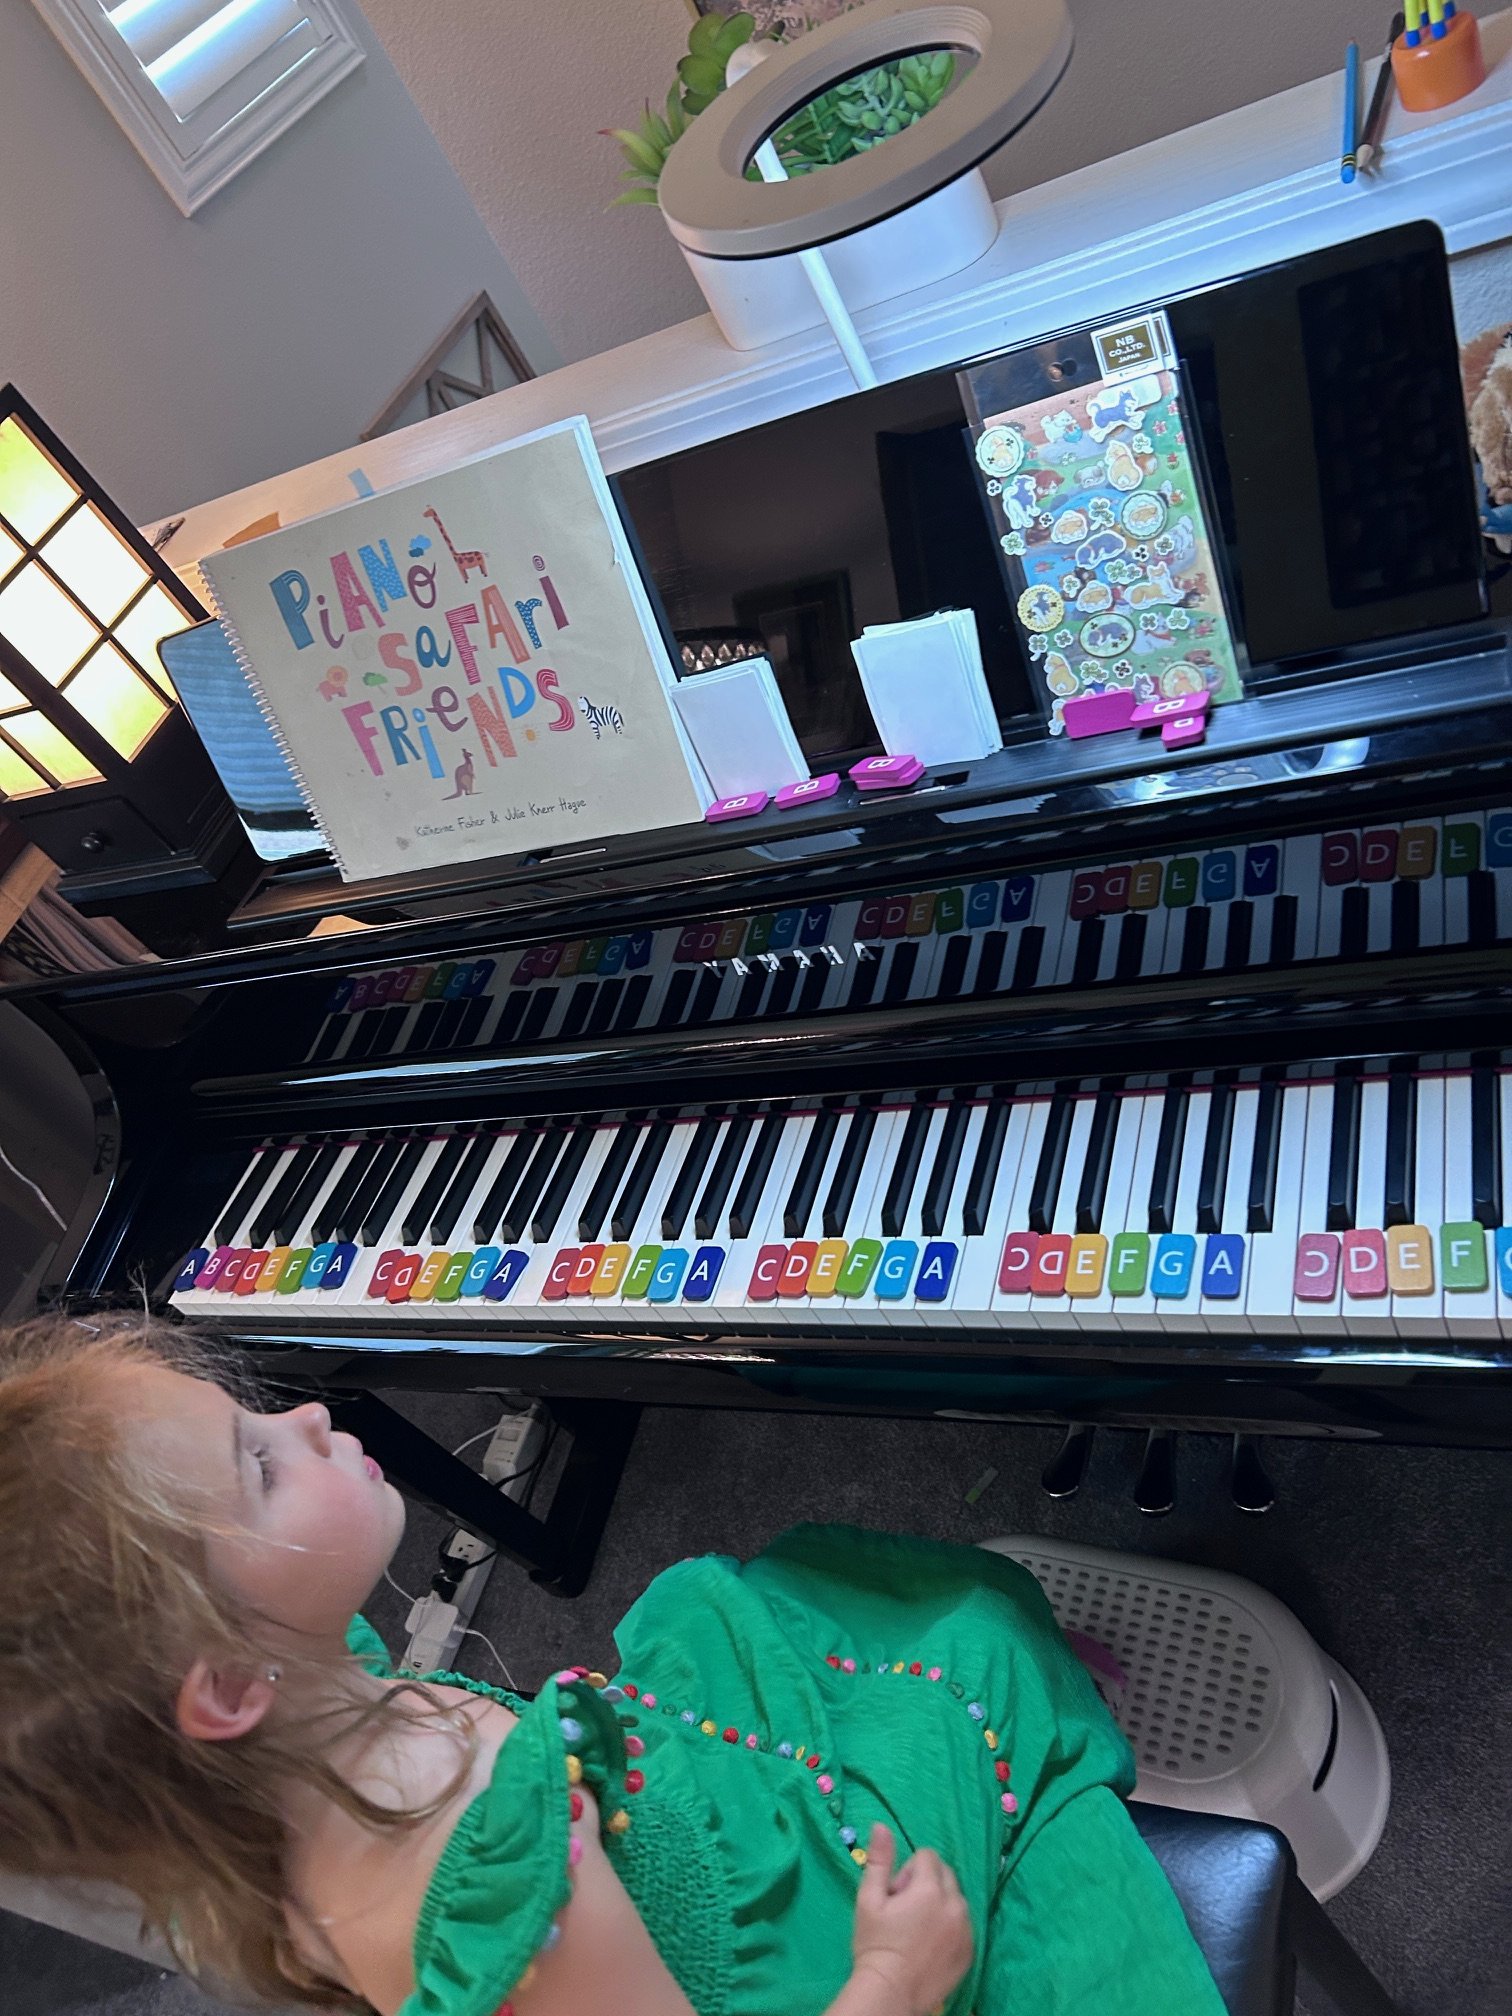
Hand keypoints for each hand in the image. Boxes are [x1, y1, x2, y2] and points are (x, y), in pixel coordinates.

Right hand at [850, 1824, 973, 2015]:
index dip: (908, 1871)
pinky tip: (931, 1944)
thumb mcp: (869, 1900)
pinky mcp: (971, 1951)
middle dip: (926, 1883)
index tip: (896, 1894)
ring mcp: (966, 1929)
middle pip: (945, 1874)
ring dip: (940, 1903)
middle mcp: (955, 1904)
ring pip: (956, 1898)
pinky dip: (950, 1925)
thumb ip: (879, 1860)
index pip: (927, 1856)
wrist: (891, 1993)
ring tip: (917, 1929)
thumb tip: (882, 1826)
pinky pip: (964, 1923)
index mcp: (930, 1888)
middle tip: (905, 1910)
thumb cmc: (875, 1945)